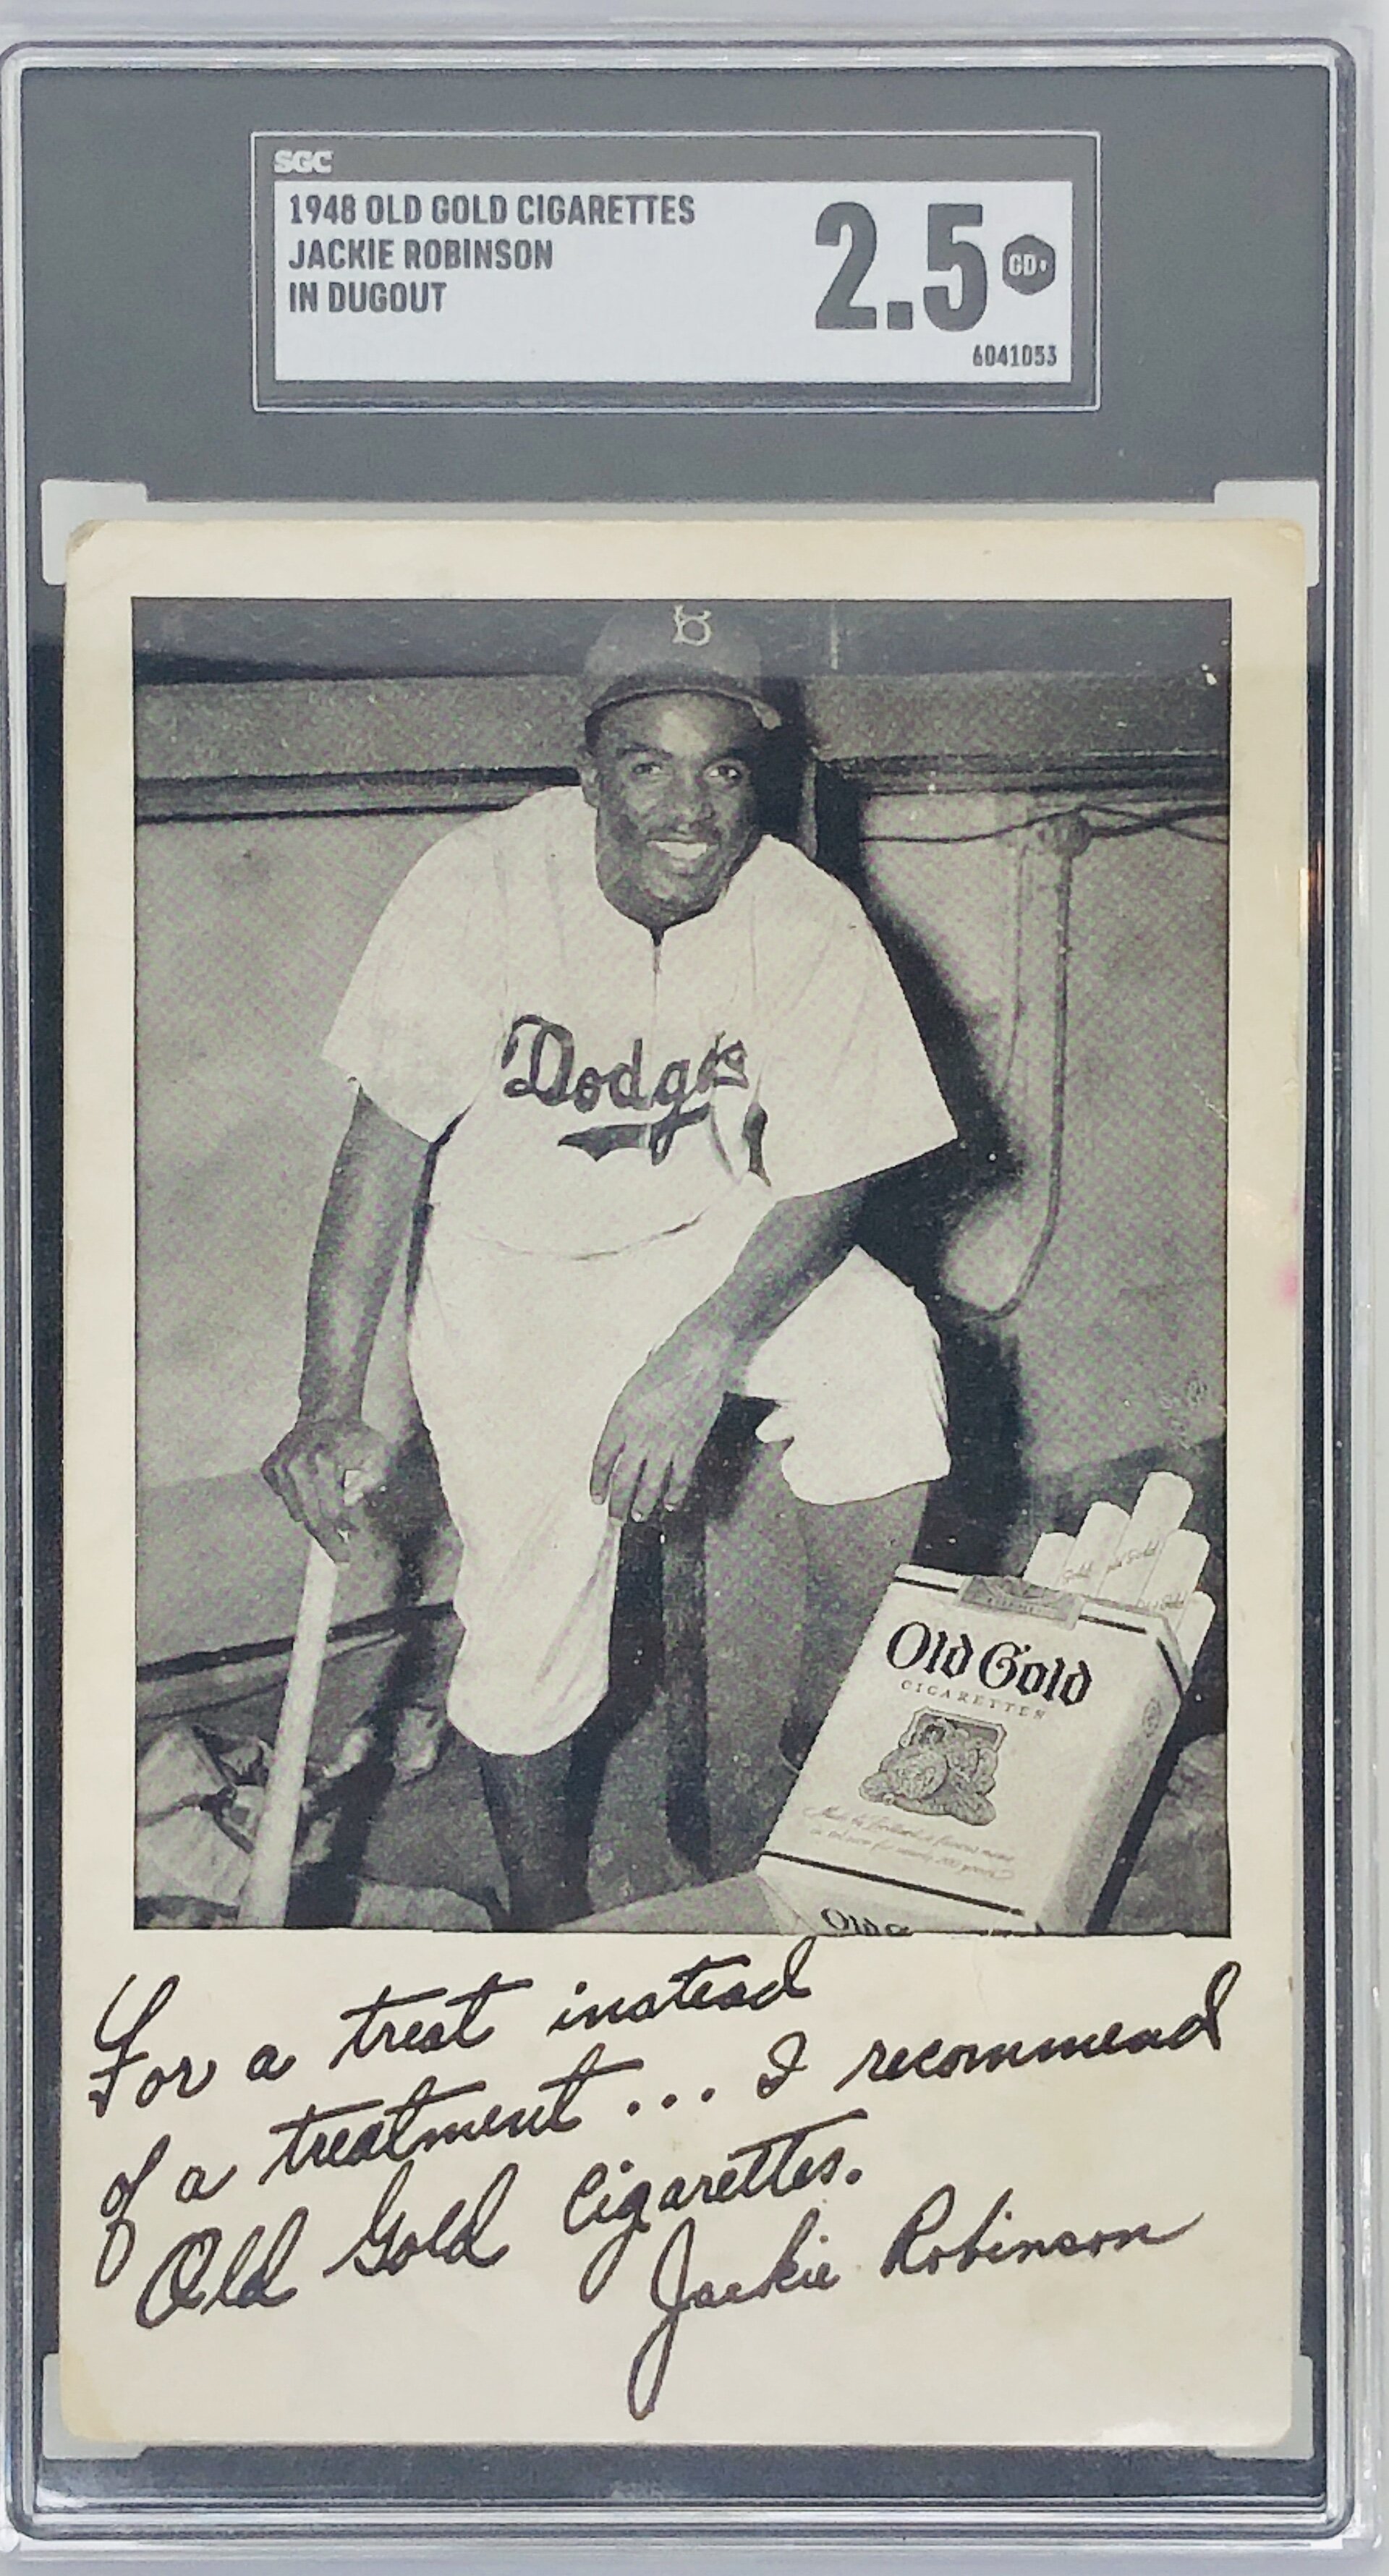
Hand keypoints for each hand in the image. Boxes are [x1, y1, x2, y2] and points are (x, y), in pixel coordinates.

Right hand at [260, 1415, 391, 1562]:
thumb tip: (349, 1503)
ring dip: (316, 1518)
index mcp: (323, 1460)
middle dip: (328, 1541)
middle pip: (310, 1518)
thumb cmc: (356, 1437)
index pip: (330, 1511)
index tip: (353, 1542)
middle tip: (341, 1558)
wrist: (326, 1415)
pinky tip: (314, 1489)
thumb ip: (371, 1480)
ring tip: (334, 1511)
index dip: (343, 1530)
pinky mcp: (270, 1468)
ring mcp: (280, 1466)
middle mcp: (296, 1464)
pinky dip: (301, 1502)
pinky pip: (285, 1500)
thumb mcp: (379, 1454)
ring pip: (296, 1513)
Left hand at [590, 1319, 738, 1522]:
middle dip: (617, 1503)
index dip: (598, 1482)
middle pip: (623, 1480)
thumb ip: (625, 1419)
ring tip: (637, 1515)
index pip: (603, 1461)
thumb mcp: (632, 1390)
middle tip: (614, 1517)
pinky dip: (674, 1494)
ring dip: (642, 1504)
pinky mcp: (690, 1445)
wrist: (698, 1356)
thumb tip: (621, 1442)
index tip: (596, 1496)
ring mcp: (666, 1442)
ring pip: (650, 1485)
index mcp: (621, 1419)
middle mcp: (640, 1435)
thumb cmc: (665, 1365)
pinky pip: (680, 1478)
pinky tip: (670, 1503)